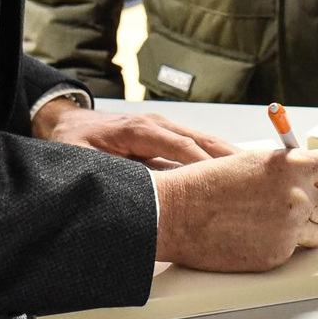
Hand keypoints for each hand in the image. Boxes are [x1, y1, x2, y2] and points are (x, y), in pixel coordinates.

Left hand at [32, 99, 239, 168]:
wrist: (65, 121)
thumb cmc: (72, 143)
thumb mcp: (81, 162)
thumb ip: (105, 176)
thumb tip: (124, 196)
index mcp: (137, 130)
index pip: (177, 145)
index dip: (201, 163)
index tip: (222, 179)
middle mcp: (155, 123)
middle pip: (198, 140)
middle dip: (225, 157)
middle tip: (252, 175)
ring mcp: (161, 126)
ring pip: (201, 140)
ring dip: (225, 155)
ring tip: (252, 172)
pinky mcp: (163, 133)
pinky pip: (193, 143)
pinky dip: (214, 154)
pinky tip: (231, 167)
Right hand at [153, 147, 317, 271]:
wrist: (178, 212)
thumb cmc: (209, 183)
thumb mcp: (256, 162)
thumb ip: (291, 169)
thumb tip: (316, 179)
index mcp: (294, 165)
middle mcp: (298, 196)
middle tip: (302, 206)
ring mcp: (289, 228)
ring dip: (303, 230)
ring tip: (272, 221)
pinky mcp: (277, 255)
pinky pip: (293, 252)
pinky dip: (280, 245)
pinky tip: (255, 235)